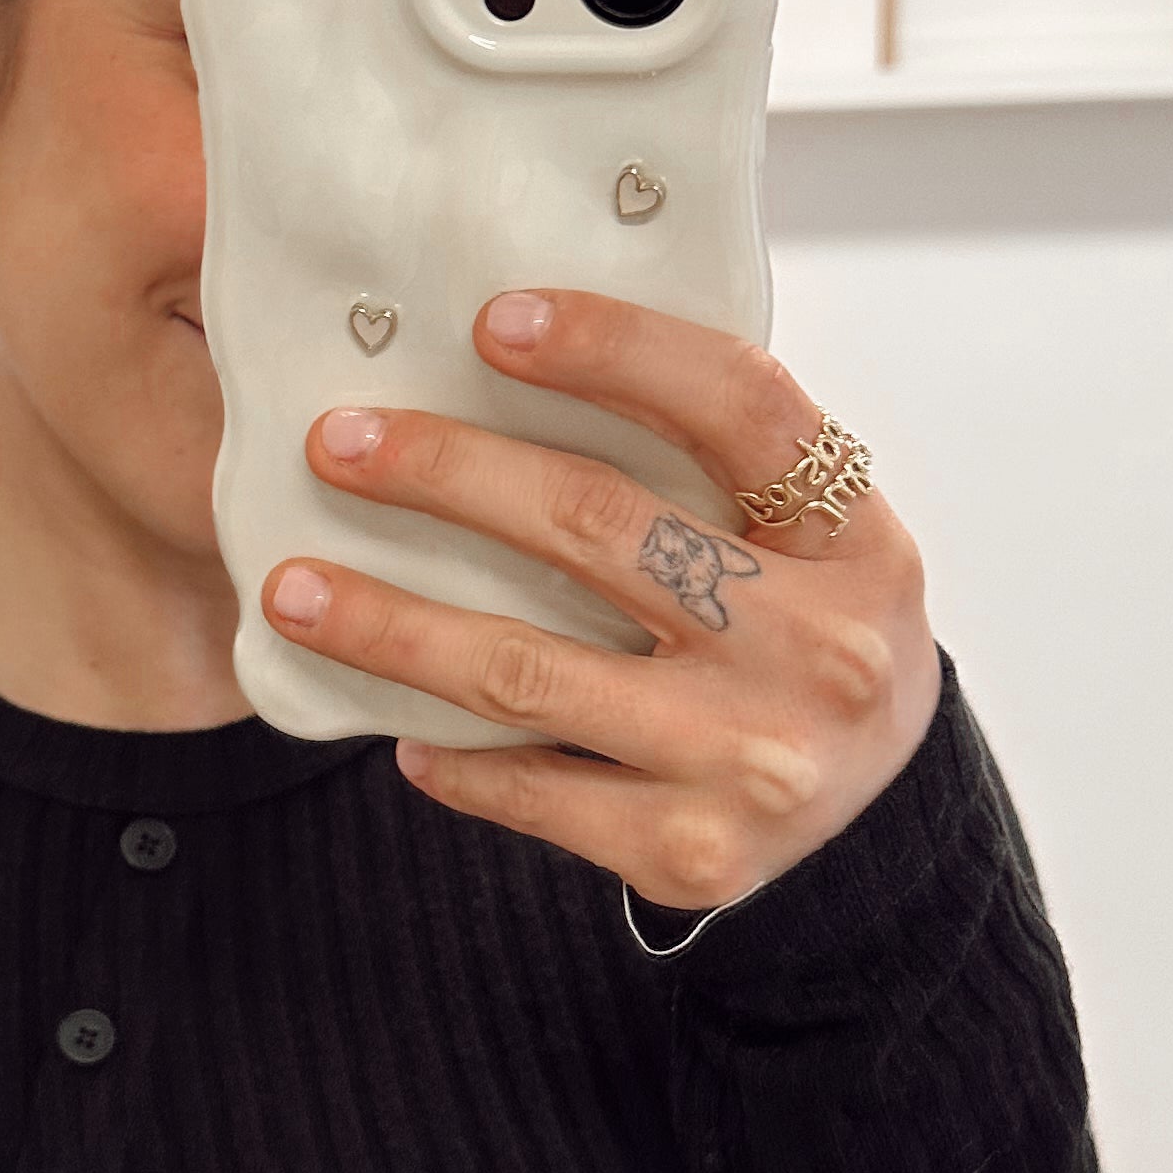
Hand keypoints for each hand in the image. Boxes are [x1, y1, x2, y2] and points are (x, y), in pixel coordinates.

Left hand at [260, 293, 940, 916]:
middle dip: (447, 474)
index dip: (615, 349)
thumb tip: (519, 350)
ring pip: (526, 672)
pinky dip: (450, 759)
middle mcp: (818, 648)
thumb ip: (714, 461)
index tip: (492, 321)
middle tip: (337, 444)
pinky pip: (533, 792)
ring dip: (389, 625)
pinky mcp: (691, 852)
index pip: (738, 407)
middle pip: (601, 529)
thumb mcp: (815, 540)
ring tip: (292, 589)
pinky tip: (391, 729)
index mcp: (856, 540)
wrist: (880, 825)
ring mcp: (753, 758)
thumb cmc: (810, 641)